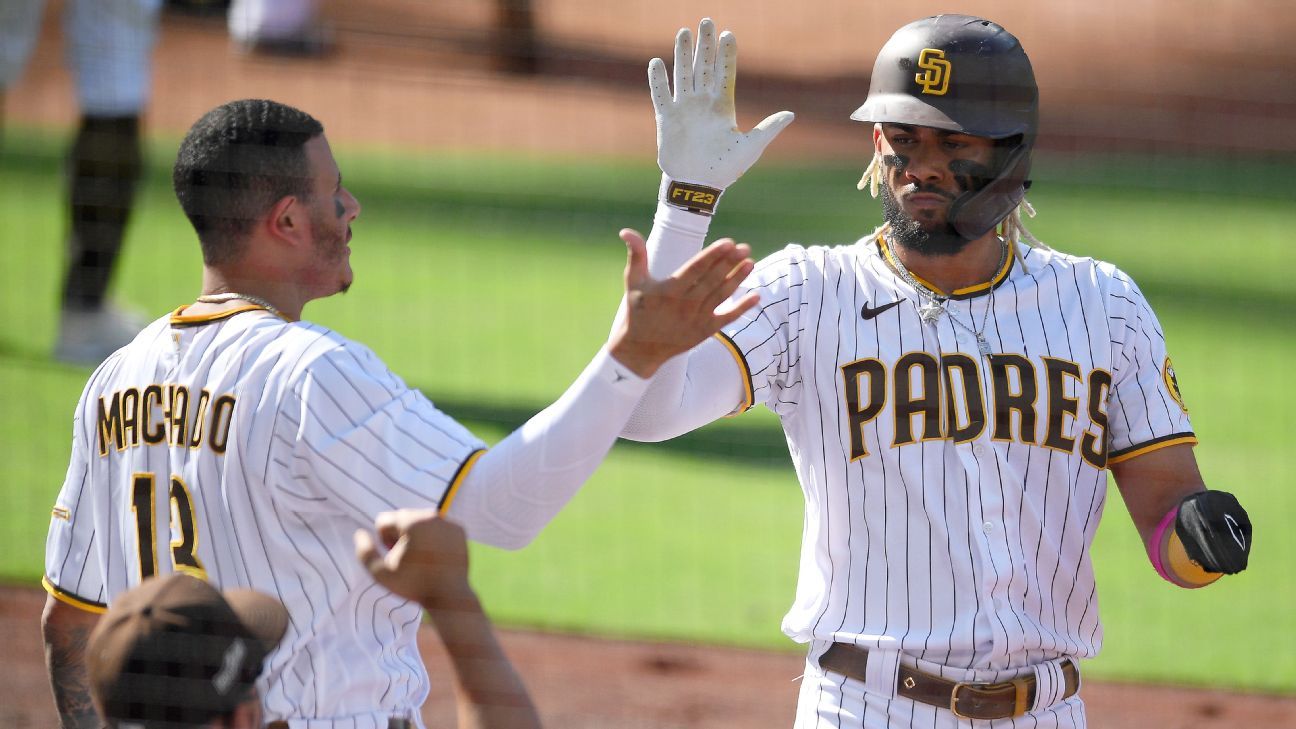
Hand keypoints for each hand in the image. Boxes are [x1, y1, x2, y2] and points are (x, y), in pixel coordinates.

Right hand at [355, 509, 472, 606]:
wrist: (450, 596)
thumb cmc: (414, 586)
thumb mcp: (381, 574)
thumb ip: (365, 553)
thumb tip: (360, 533)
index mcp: (412, 521)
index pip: (384, 521)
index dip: (384, 540)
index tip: (394, 555)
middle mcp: (431, 515)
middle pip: (403, 518)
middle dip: (399, 535)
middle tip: (407, 558)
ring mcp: (448, 521)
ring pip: (420, 522)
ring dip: (416, 535)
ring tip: (420, 558)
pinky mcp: (459, 529)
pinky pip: (438, 527)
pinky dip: (434, 537)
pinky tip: (435, 556)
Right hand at [609, 228, 758, 377]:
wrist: (639, 350)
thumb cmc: (637, 311)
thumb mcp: (633, 282)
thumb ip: (636, 255)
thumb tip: (626, 231)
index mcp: (670, 289)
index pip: (696, 268)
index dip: (713, 255)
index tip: (729, 242)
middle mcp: (686, 303)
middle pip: (713, 279)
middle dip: (730, 263)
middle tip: (744, 247)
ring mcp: (697, 318)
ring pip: (722, 295)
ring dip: (738, 279)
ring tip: (750, 262)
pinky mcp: (705, 331)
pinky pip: (727, 317)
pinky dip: (742, 308)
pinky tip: (756, 296)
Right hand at [650, 18, 793, 191]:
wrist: (697, 186)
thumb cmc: (725, 170)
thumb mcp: (750, 148)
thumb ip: (768, 129)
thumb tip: (791, 114)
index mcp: (723, 107)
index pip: (725, 73)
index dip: (726, 54)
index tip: (728, 34)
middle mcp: (703, 103)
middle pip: (704, 66)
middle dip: (705, 44)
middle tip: (706, 21)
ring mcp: (684, 109)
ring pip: (683, 74)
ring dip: (683, 54)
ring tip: (684, 32)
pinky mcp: (666, 119)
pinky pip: (661, 95)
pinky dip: (658, 80)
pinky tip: (657, 62)